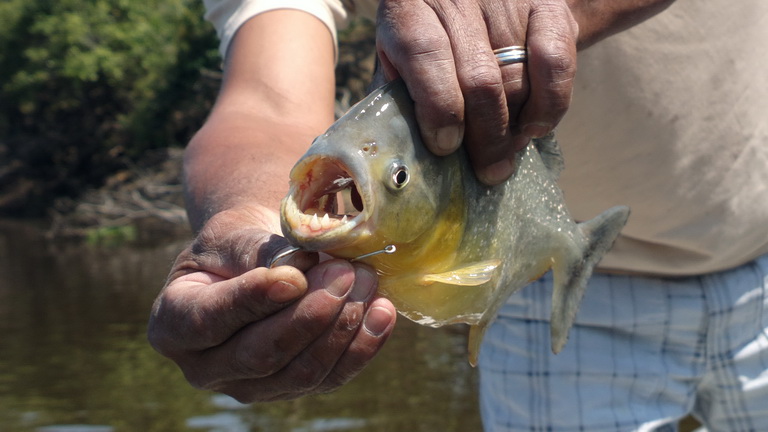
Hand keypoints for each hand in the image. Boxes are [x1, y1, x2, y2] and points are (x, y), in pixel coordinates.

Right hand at [147, 205, 395, 401]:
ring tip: (367, 280)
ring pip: (302, 373)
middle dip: (311, 314)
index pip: (211, 320)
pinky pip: (332, 378)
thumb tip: (297, 273)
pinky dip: (363, 345)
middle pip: (261, 354)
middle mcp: (205, 367)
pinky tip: (382, 311)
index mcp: (173, 323)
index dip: (253, 300)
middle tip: (346, 272)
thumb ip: (255, 252)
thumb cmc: (236, 244)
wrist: (255, 262)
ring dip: (342, 327)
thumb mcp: (232, 234)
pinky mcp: (293, 389)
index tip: (293, 275)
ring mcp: (251, 386)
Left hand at [376, 0, 577, 184]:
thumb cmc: (428, 48)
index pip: (424, 53)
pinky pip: (556, 62)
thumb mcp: (398, 66)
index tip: (446, 147)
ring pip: (518, 79)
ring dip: (515, 128)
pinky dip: (550, 104)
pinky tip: (535, 126)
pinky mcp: (547, 6)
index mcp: (409, 9)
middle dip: (485, 138)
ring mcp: (506, 1)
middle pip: (479, 79)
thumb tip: (389, 171)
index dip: (438, 108)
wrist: (475, 3)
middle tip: (488, 171)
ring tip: (507, 152)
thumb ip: (396, 107)